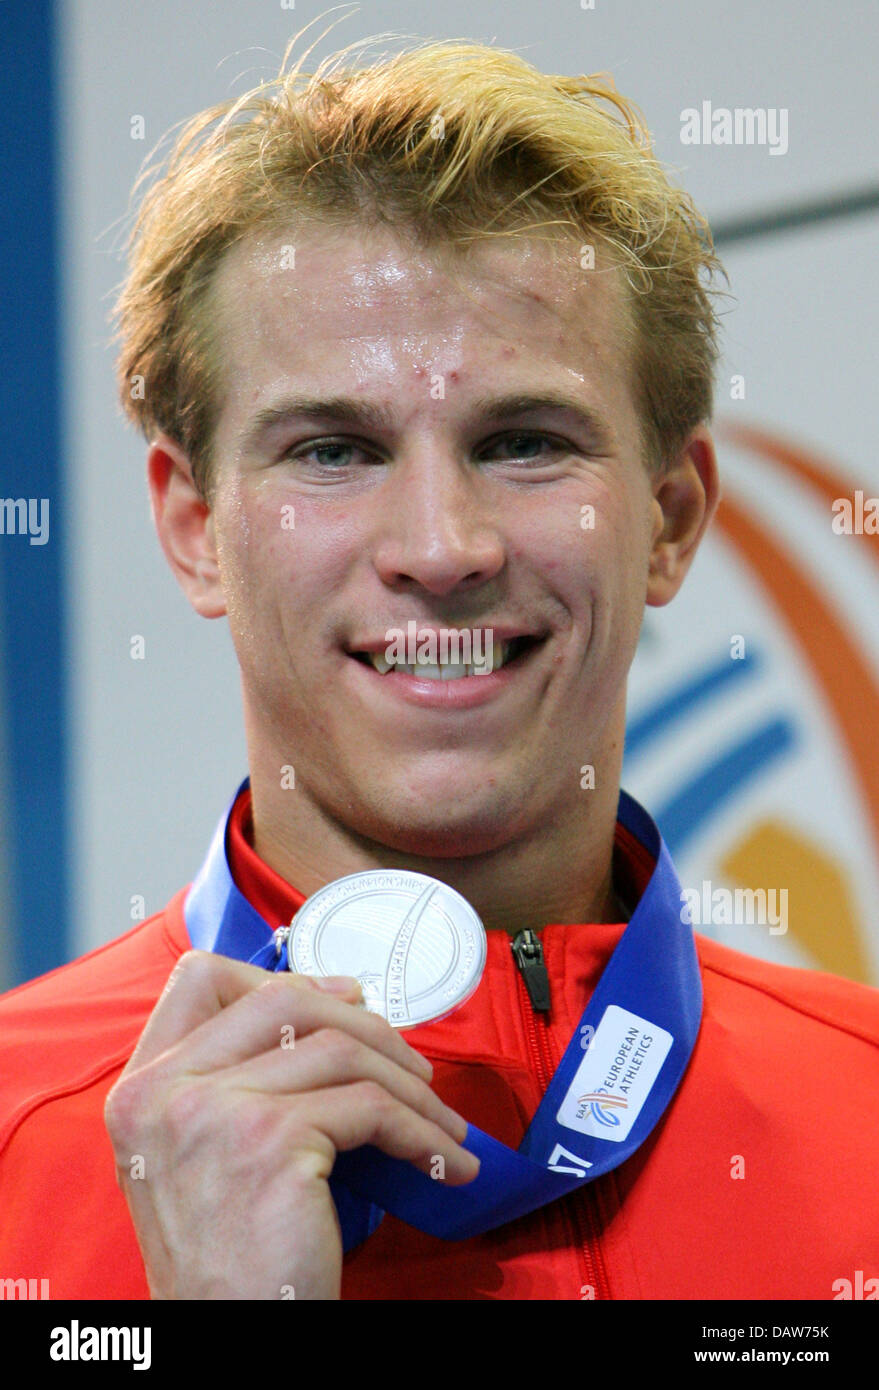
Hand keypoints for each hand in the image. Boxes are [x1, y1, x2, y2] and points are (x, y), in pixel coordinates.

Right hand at [104, 950, 478, 1298]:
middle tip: (412, 1067)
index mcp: (141, 1088)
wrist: (229, 1339)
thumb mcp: (204, 1153)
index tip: (344, 1000)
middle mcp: (164, 1090)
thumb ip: (238, 1077)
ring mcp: (213, 1111)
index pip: (198, 978)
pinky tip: (445, 1160)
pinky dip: (423, 1132)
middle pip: (283, 998)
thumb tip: (337, 998)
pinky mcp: (270, 1142)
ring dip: (411, 1085)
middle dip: (366, 1023)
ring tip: (441, 1122)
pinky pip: (372, 1108)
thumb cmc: (230, 1257)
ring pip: (342, 1049)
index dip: (279, 977)